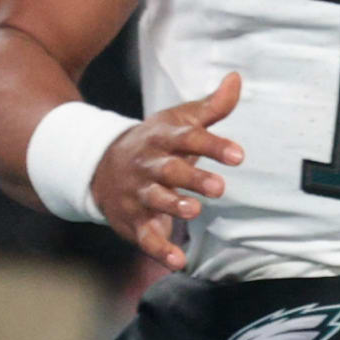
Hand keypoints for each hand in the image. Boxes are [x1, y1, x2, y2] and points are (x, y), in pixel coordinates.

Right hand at [93, 71, 244, 269]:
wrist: (101, 165)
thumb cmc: (155, 142)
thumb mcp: (179, 121)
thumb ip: (212, 107)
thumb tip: (236, 78)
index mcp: (163, 139)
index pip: (189, 139)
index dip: (214, 146)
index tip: (239, 155)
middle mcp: (149, 166)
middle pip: (170, 171)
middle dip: (193, 178)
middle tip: (219, 187)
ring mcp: (139, 194)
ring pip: (155, 200)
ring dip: (173, 207)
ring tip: (193, 211)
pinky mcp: (133, 221)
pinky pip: (146, 237)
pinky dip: (160, 251)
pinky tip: (178, 261)